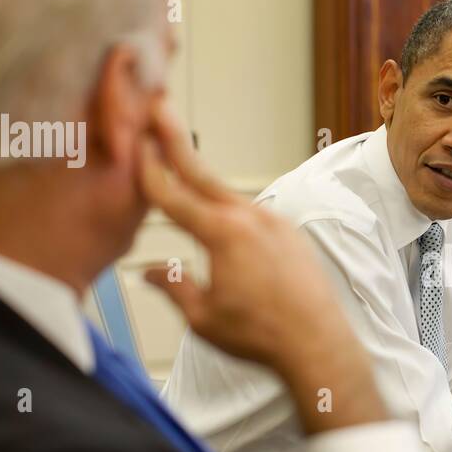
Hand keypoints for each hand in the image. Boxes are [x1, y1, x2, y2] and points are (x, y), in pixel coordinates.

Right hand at [138, 102, 384, 432]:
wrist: (319, 344)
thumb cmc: (262, 335)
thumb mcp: (203, 317)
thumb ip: (173, 287)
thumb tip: (149, 273)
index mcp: (222, 234)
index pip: (173, 195)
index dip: (148, 169)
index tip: (132, 142)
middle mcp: (251, 219)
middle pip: (202, 174)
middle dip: (175, 140)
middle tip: (159, 107)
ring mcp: (275, 223)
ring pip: (229, 196)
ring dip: (204, 180)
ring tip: (181, 159)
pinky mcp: (291, 234)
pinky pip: (253, 214)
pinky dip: (231, 207)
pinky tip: (221, 212)